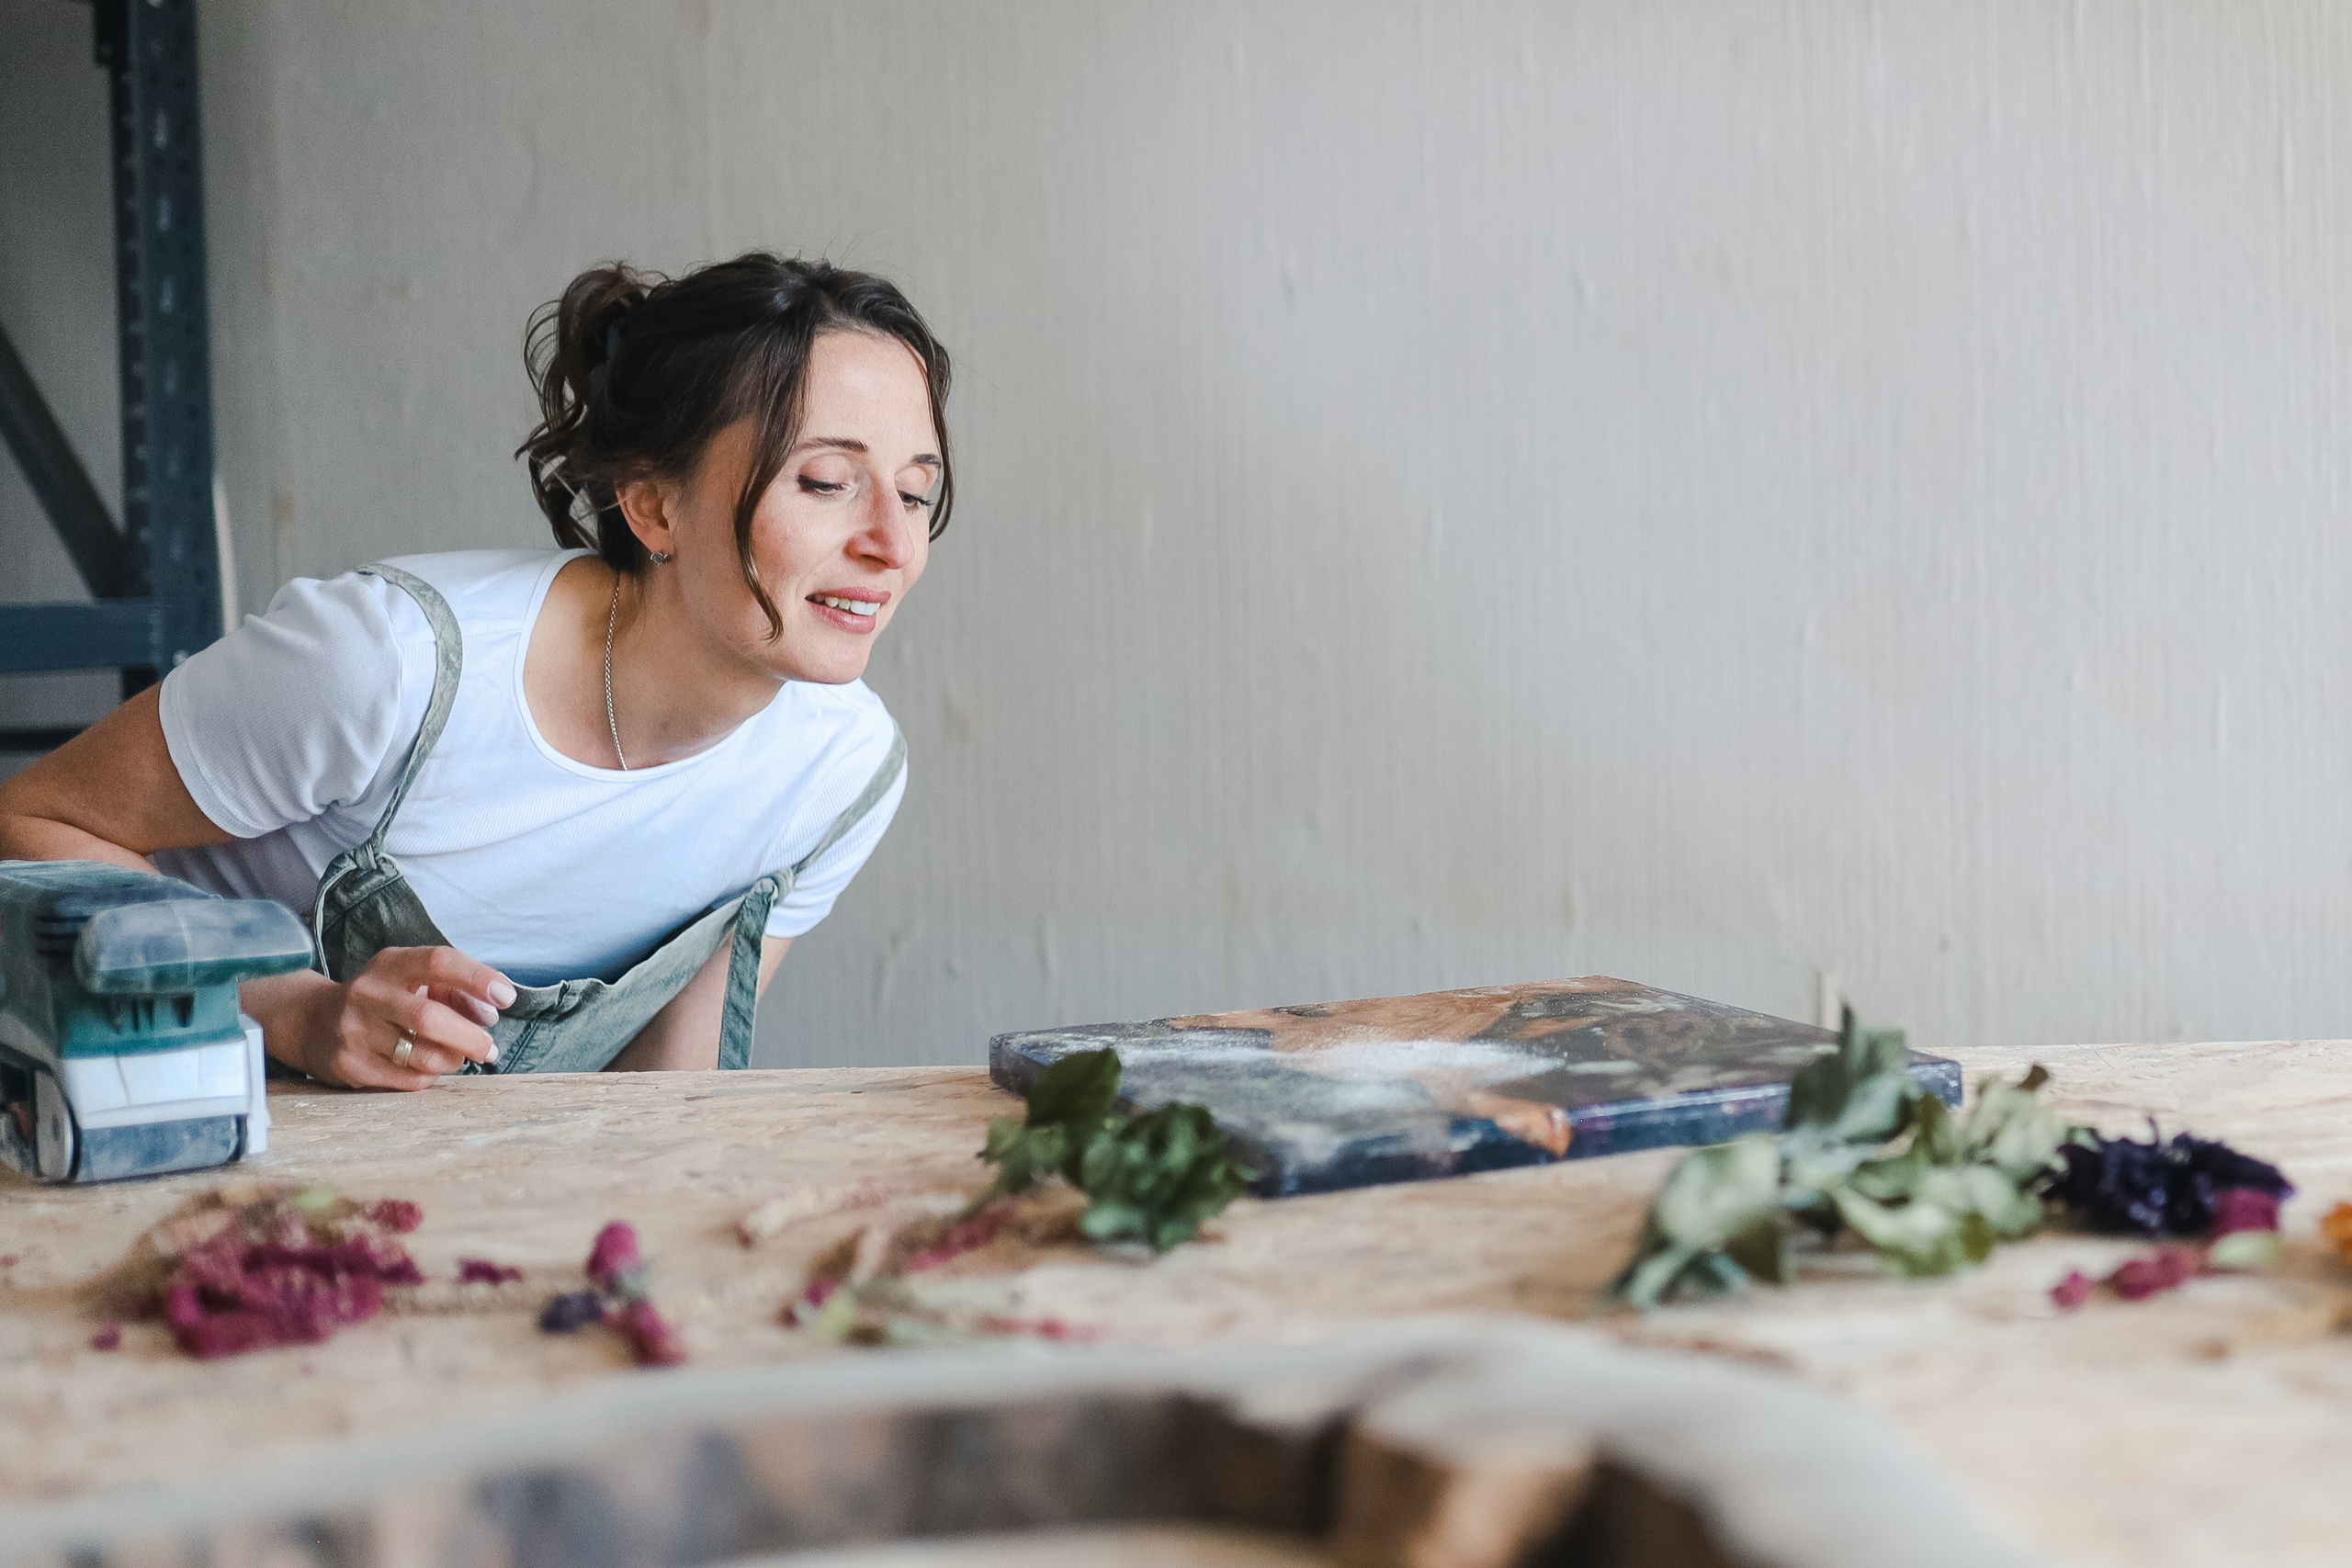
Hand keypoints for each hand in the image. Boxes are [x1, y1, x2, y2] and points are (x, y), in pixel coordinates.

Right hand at [297, 945, 516, 1089]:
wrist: (311, 1022)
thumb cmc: (382, 999)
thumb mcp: (411, 980)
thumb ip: (453, 991)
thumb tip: (490, 1014)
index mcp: (390, 964)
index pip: (438, 961)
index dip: (478, 978)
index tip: (507, 997)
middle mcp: (368, 994)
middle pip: (430, 1018)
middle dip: (470, 1037)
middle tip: (489, 1048)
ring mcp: (355, 1031)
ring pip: (423, 1056)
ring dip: (453, 1060)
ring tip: (458, 1057)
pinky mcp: (351, 1066)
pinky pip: (409, 1080)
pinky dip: (431, 1077)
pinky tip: (428, 1068)